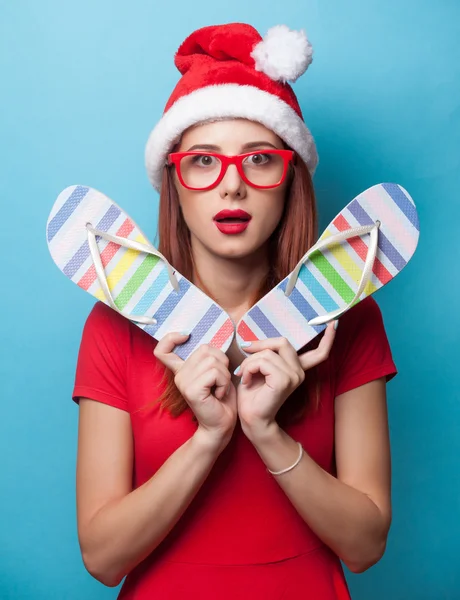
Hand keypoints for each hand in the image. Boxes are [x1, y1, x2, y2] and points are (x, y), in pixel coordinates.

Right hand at [154, 334, 237, 449]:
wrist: (221, 425)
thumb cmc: (221, 398)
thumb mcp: (215, 372)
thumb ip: (208, 357)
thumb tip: (212, 340)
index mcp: (181, 370)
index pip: (162, 349)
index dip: (171, 338)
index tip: (186, 336)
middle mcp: (179, 374)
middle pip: (205, 348)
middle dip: (222, 361)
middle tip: (220, 380)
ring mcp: (183, 382)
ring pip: (213, 360)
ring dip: (225, 374)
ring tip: (220, 388)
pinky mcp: (191, 390)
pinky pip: (215, 373)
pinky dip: (224, 382)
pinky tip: (220, 394)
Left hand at [235, 321, 337, 439]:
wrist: (251, 418)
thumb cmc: (252, 395)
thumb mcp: (259, 368)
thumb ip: (265, 355)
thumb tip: (252, 341)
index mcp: (297, 369)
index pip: (319, 353)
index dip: (328, 338)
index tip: (334, 323)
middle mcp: (299, 372)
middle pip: (283, 342)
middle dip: (260, 344)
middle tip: (245, 350)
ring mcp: (294, 376)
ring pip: (268, 352)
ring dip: (249, 361)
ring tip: (244, 374)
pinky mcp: (284, 381)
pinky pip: (263, 362)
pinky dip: (249, 368)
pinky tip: (246, 379)